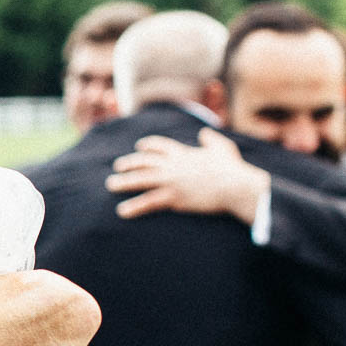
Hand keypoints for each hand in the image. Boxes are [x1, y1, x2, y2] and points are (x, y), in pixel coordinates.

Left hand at [106, 128, 268, 222]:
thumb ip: (211, 140)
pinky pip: (148, 202)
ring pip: (140, 180)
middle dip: (129, 163)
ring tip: (110, 185)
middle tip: (117, 166)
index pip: (160, 146)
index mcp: (184, 153)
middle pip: (144, 162)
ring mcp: (171, 181)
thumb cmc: (232, 168)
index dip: (148, 145)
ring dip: (123, 182)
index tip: (139, 147)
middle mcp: (173, 165)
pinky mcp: (173, 198)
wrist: (235, 185)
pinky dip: (134, 207)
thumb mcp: (222, 148)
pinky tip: (122, 211)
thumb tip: (204, 134)